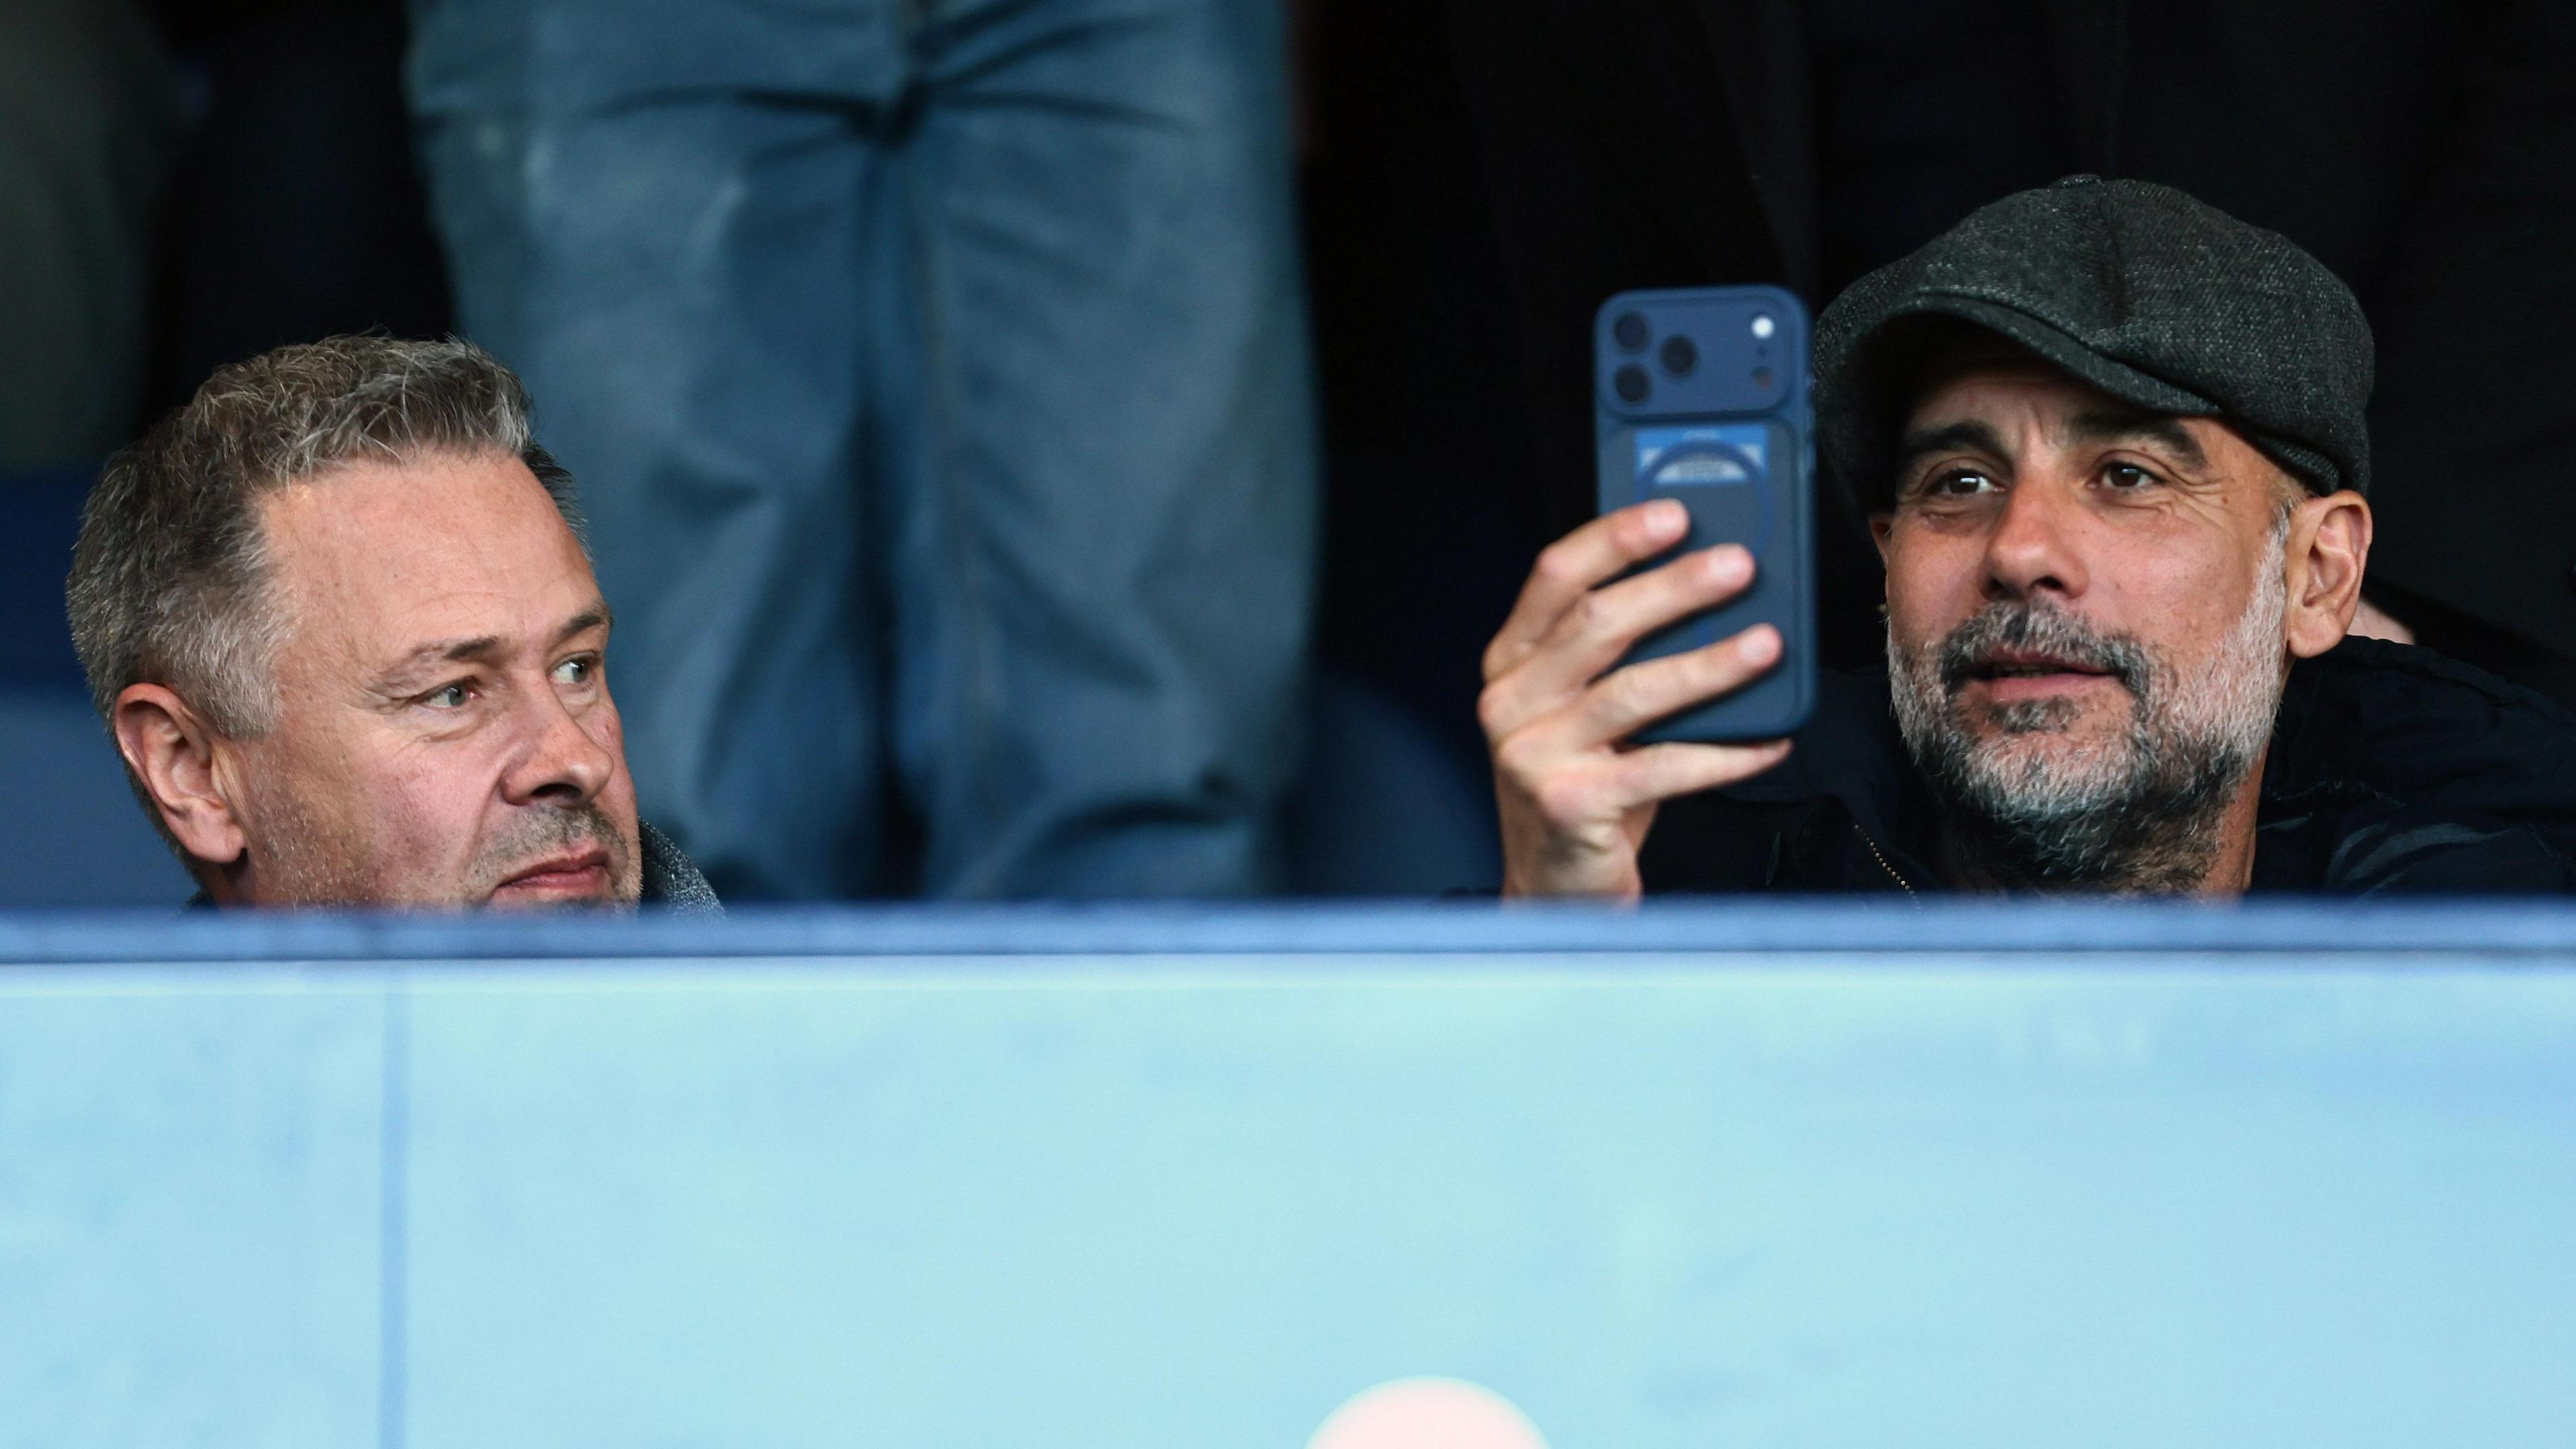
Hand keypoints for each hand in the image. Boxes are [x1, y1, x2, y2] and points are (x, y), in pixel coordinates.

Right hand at [1479, 499, 1793, 899]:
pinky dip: (1723, 754)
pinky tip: (1769, 741)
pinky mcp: (1568, 803)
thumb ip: (1618, 655)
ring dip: (1709, 664)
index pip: (1554, 576)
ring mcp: (1532, 754)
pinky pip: (1661, 766)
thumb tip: (1706, 589)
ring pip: (1633, 691)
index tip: (1675, 513)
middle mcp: (1510, 702)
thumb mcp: (1584, 710)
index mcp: (1511, 662)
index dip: (1615, 538)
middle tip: (1737, 566)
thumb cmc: (1585, 786)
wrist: (1555, 891)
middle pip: (1597, 624)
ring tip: (1767, 644)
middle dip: (1674, 588)